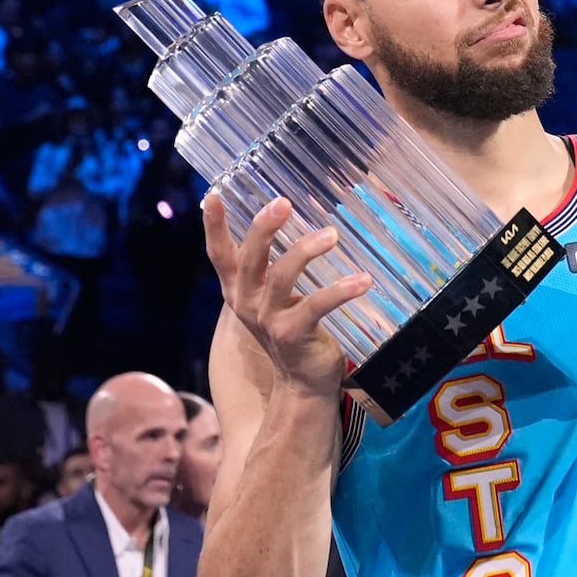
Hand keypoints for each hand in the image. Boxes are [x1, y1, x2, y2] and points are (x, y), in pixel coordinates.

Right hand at [203, 194, 371, 395]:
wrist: (301, 382)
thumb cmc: (290, 328)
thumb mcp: (271, 297)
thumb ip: (270, 267)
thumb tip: (288, 219)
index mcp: (238, 289)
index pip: (219, 254)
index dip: (214, 225)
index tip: (213, 194)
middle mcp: (247, 303)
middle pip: (250, 259)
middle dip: (264, 228)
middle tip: (283, 202)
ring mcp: (268, 320)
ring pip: (281, 277)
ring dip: (306, 251)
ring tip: (331, 234)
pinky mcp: (293, 334)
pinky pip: (316, 305)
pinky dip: (341, 290)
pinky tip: (363, 280)